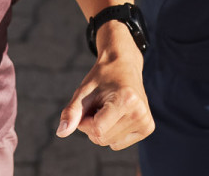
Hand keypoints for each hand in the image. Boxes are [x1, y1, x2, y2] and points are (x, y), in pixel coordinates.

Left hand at [56, 25, 153, 150]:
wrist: (124, 65)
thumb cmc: (102, 78)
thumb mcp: (83, 91)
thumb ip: (72, 112)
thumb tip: (60, 133)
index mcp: (127, 100)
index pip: (97, 130)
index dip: (85, 121)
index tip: (88, 105)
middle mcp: (140, 112)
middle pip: (102, 138)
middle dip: (92, 125)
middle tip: (99, 104)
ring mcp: (146, 121)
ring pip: (110, 143)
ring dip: (102, 129)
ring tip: (109, 108)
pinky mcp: (148, 127)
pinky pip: (118, 144)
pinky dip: (112, 133)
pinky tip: (117, 115)